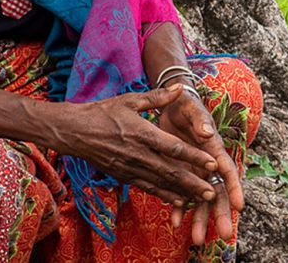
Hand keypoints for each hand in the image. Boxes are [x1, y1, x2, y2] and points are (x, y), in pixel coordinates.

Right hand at [58, 84, 220, 206]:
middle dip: (194, 182)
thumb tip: (180, 88)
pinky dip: (164, 194)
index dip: (194, 156)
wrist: (74, 131)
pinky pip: (148, 187)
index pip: (173, 147)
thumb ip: (158, 97)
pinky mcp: (124, 175)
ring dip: (183, 192)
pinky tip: (179, 200)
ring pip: (161, 183)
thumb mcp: (131, 100)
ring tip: (202, 199)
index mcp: (142, 133)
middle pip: (171, 171)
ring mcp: (130, 168)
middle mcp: (138, 154)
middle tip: (213, 191)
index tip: (212, 163)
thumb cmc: (103, 112)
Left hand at [159, 84, 242, 244]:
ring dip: (200, 218)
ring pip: (200, 198)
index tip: (240, 206)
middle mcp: (207, 163)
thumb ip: (198, 120)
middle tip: (225, 235)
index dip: (234, 188)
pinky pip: (180, 194)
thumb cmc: (185, 104)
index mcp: (213, 147)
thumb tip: (207, 132)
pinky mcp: (180, 172)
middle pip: (217, 191)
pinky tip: (174, 222)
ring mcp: (194, 170)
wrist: (170, 105)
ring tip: (197, 240)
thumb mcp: (190, 108)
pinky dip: (178, 207)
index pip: (227, 170)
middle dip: (221, 213)